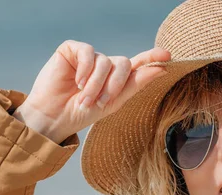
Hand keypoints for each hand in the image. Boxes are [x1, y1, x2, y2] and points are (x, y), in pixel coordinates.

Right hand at [13, 40, 170, 143]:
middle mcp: (105, 64)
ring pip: (106, 62)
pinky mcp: (72, 50)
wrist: (54, 117)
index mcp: (116, 78)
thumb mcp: (113, 103)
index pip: (138, 64)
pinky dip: (85, 70)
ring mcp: (89, 56)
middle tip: (99, 103)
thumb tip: (161, 69)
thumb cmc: (82, 113)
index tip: (167, 56)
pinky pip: (89, 53)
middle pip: (124, 64)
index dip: (152, 58)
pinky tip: (76, 83)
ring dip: (96, 84)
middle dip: (114, 86)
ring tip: (84, 99)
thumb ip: (136, 85)